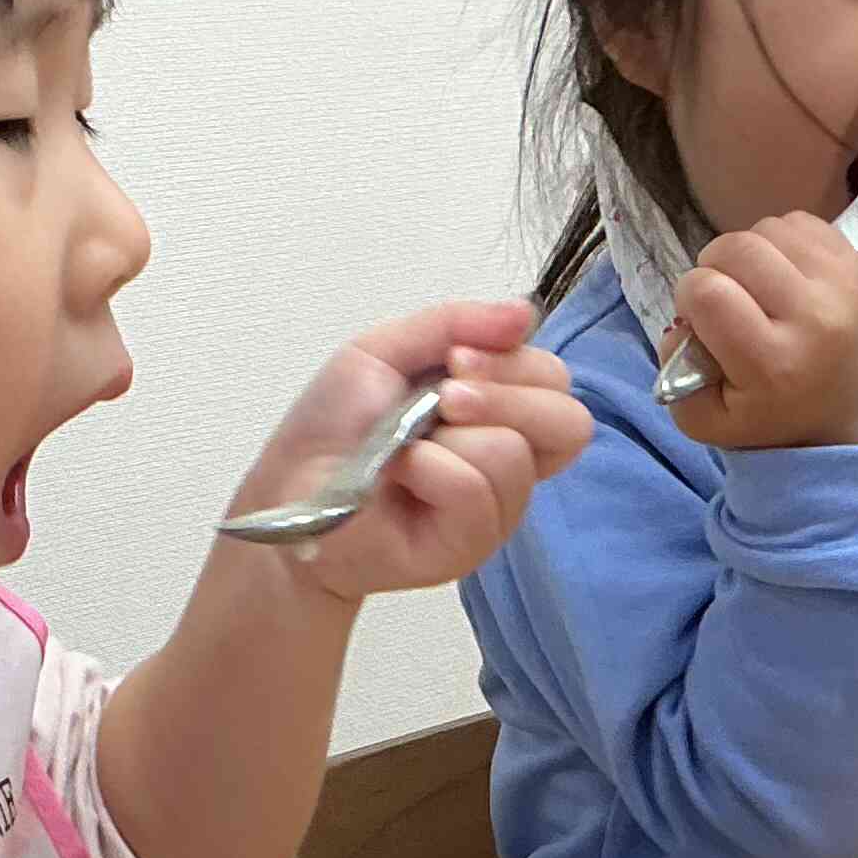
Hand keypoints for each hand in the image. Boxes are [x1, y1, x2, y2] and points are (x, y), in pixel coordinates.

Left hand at [236, 302, 592, 601]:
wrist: (289, 487)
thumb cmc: (336, 424)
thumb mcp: (387, 350)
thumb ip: (456, 323)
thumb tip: (527, 310)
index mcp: (499, 411)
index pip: (557, 383)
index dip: (518, 364)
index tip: (456, 359)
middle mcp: (509, 460)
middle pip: (569, 422)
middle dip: (502, 394)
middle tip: (444, 399)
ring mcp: (495, 509)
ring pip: (515, 454)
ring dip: (451, 438)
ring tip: (407, 447)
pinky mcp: (469, 546)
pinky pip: (477, 492)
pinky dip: (432, 472)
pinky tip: (401, 479)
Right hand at [665, 213, 857, 452]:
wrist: (844, 417)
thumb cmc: (768, 419)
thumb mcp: (704, 418)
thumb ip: (675, 368)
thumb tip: (681, 319)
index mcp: (774, 364)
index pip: (708, 292)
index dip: (688, 296)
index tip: (699, 318)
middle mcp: (815, 318)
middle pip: (737, 248)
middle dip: (713, 265)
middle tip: (722, 296)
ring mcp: (842, 285)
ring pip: (767, 229)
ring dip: (748, 251)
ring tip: (754, 286)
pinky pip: (800, 223)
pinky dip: (780, 241)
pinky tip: (783, 273)